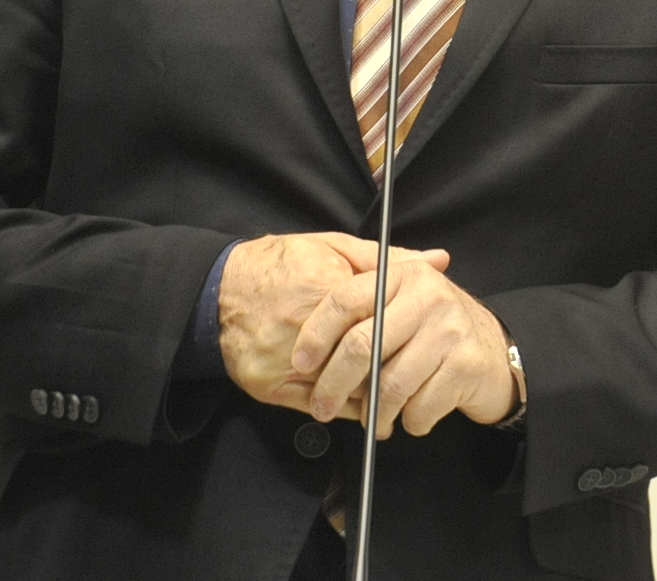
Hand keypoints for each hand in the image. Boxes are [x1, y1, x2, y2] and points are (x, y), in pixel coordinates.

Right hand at [217, 232, 449, 416]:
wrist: (219, 288)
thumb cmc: (283, 263)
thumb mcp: (336, 249)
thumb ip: (388, 260)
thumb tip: (437, 261)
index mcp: (324, 291)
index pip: (379, 325)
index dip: (404, 338)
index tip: (421, 343)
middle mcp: (300, 330)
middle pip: (362, 361)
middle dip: (389, 370)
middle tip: (413, 376)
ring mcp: (280, 362)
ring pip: (341, 390)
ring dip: (368, 394)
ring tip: (391, 393)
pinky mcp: (266, 386)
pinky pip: (315, 407)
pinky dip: (341, 407)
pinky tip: (359, 403)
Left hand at [291, 254, 515, 438]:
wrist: (498, 351)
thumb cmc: (436, 329)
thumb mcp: (404, 298)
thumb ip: (363, 292)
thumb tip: (304, 301)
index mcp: (405, 275)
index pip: (347, 299)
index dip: (317, 333)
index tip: (300, 364)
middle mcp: (429, 296)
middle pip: (362, 345)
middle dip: (333, 385)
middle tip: (322, 408)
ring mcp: (450, 331)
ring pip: (389, 385)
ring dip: (374, 414)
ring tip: (374, 421)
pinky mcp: (466, 366)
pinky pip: (419, 408)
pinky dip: (410, 422)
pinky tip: (413, 416)